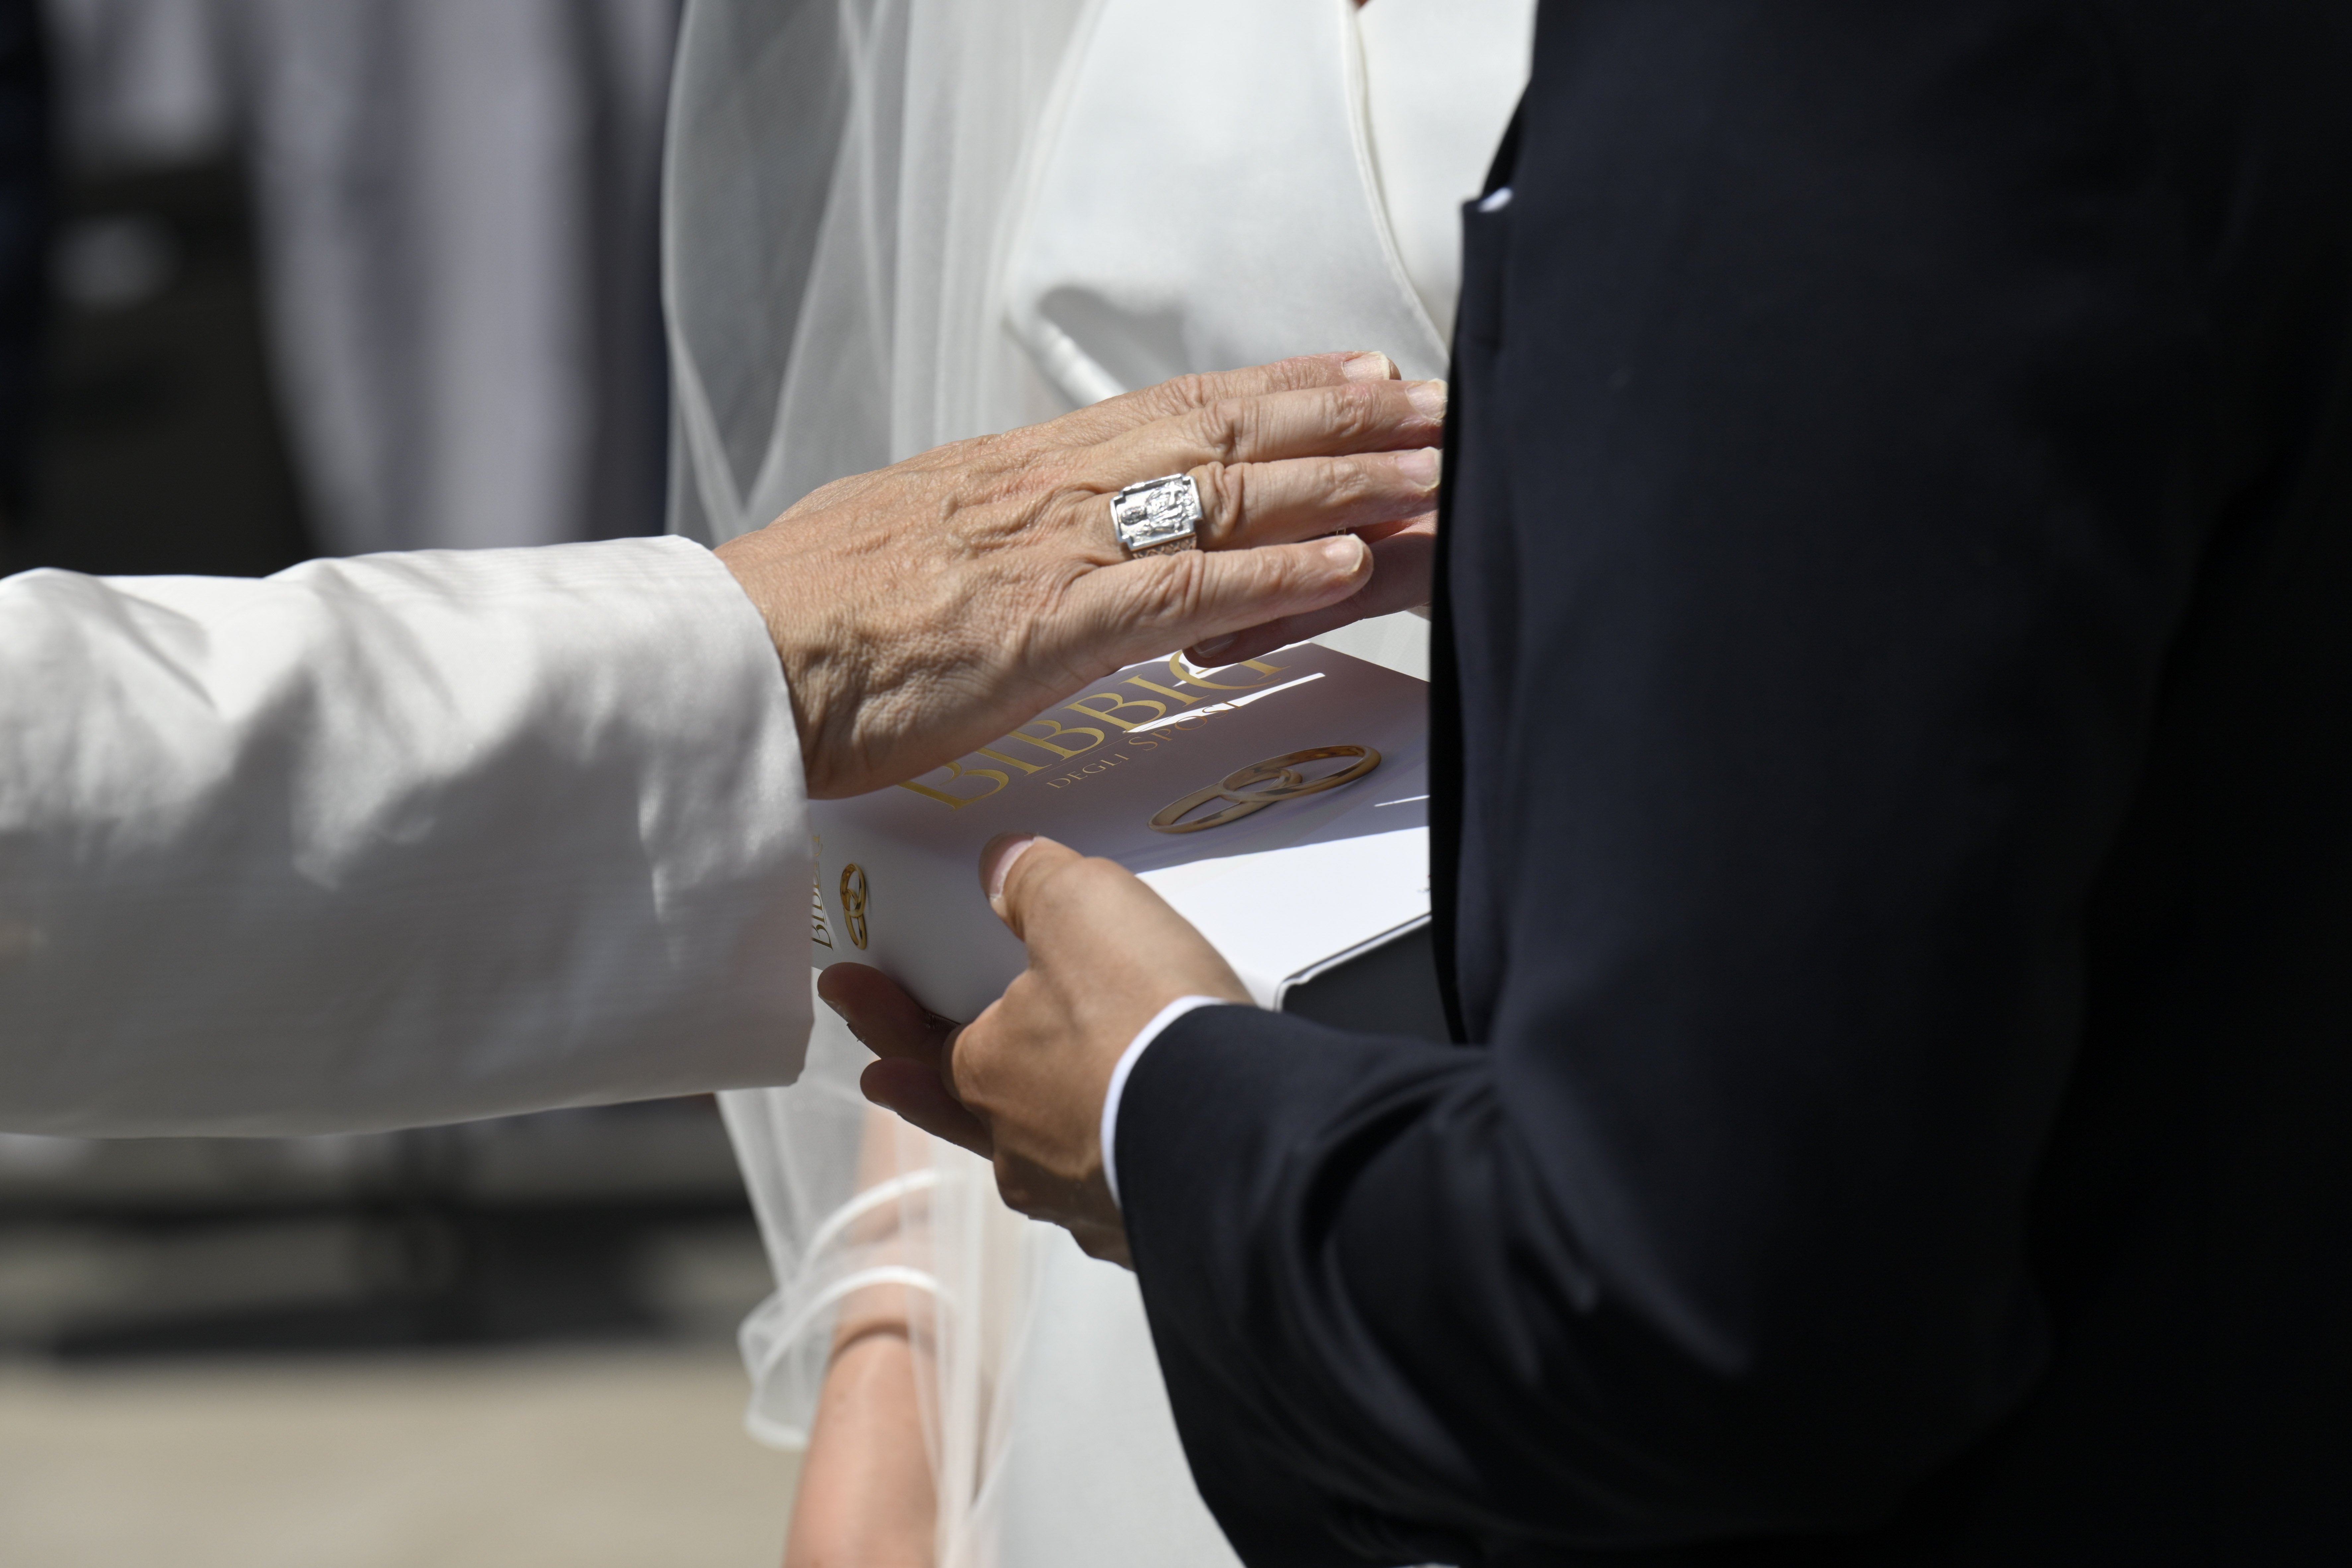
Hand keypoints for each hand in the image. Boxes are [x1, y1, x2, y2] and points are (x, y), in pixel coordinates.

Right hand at [717, 353, 1440, 797]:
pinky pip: (1189, 592)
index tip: (1344, 373)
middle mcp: (1053, 491)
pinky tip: (1344, 561)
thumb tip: (1024, 536)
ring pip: (1225, 496)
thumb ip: (988, 532)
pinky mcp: (1054, 626)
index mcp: (1020, 472)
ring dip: (1338, 481)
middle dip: (1338, 414)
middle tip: (1428, 402)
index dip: (1272, 387)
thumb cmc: (811, 616)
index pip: (1174, 409)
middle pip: (1223, 431)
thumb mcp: (910, 540)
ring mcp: (1058, 552)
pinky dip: (1275, 573)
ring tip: (1425, 470)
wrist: (741, 654)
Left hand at [822, 833, 1245, 1266]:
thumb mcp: (1083, 908)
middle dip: (918, 1087)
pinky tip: (1118, 1155)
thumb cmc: (1141, 1019)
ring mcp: (1080, 1198)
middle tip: (881, 1079)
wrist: (1237, 1134)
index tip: (839, 987)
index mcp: (986, 1074)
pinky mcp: (1142, 1227)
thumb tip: (1001, 864)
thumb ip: (1035, 879)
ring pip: (1033, 1158)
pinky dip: (1102, 1165)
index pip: (914, 1037)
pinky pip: (1106, 1191)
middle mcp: (1020, 1148)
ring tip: (1011, 1118)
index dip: (876, 1008)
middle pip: (960, 1109)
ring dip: (1015, 1131)